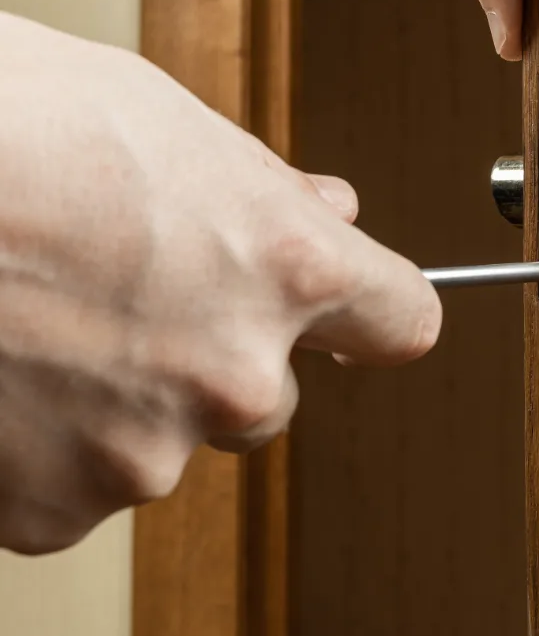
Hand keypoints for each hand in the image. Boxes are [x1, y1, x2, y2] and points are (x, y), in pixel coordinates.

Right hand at [0, 13, 439, 554]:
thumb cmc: (25, 128)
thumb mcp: (177, 127)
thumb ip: (268, 190)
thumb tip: (325, 209)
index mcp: (289, 267)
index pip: (402, 320)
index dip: (376, 315)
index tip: (360, 319)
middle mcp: (237, 372)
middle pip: (275, 390)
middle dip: (223, 351)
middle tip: (138, 293)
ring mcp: (146, 452)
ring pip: (174, 438)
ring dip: (134, 397)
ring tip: (53, 320)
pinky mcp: (54, 508)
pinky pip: (85, 482)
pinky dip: (57, 441)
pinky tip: (17, 371)